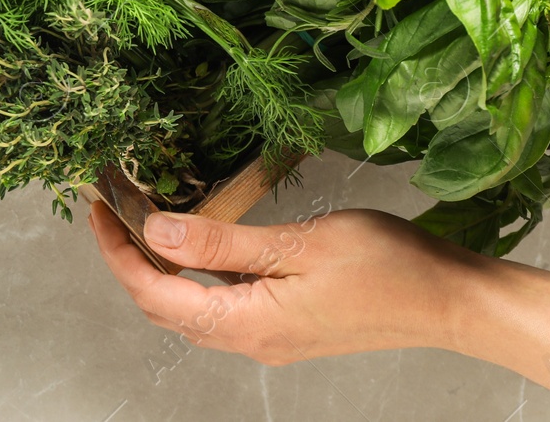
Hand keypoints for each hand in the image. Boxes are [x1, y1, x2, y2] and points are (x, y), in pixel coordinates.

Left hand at [87, 201, 480, 363]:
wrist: (451, 302)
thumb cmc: (387, 267)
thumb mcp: (297, 242)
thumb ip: (221, 241)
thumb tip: (156, 231)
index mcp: (249, 323)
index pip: (154, 293)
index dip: (117, 252)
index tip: (98, 208)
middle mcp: (252, 340)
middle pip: (163, 306)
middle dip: (127, 259)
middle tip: (112, 208)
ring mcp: (269, 339)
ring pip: (189, 310)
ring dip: (158, 268)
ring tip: (142, 218)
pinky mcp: (286, 329)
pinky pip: (220, 308)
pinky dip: (193, 276)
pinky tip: (196, 242)